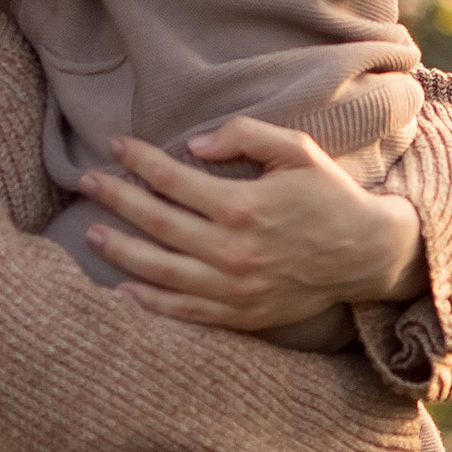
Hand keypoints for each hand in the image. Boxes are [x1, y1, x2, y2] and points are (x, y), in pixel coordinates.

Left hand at [77, 118, 427, 334]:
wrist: (365, 253)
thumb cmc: (329, 195)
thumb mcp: (297, 151)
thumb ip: (246, 136)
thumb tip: (196, 145)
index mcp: (243, 206)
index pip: (172, 180)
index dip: (139, 160)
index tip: (116, 146)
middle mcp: (232, 250)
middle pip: (156, 222)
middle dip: (115, 199)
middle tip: (86, 182)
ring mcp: (234, 288)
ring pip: (160, 271)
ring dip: (121, 251)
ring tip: (92, 233)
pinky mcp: (240, 315)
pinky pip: (184, 312)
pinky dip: (150, 303)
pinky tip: (124, 289)